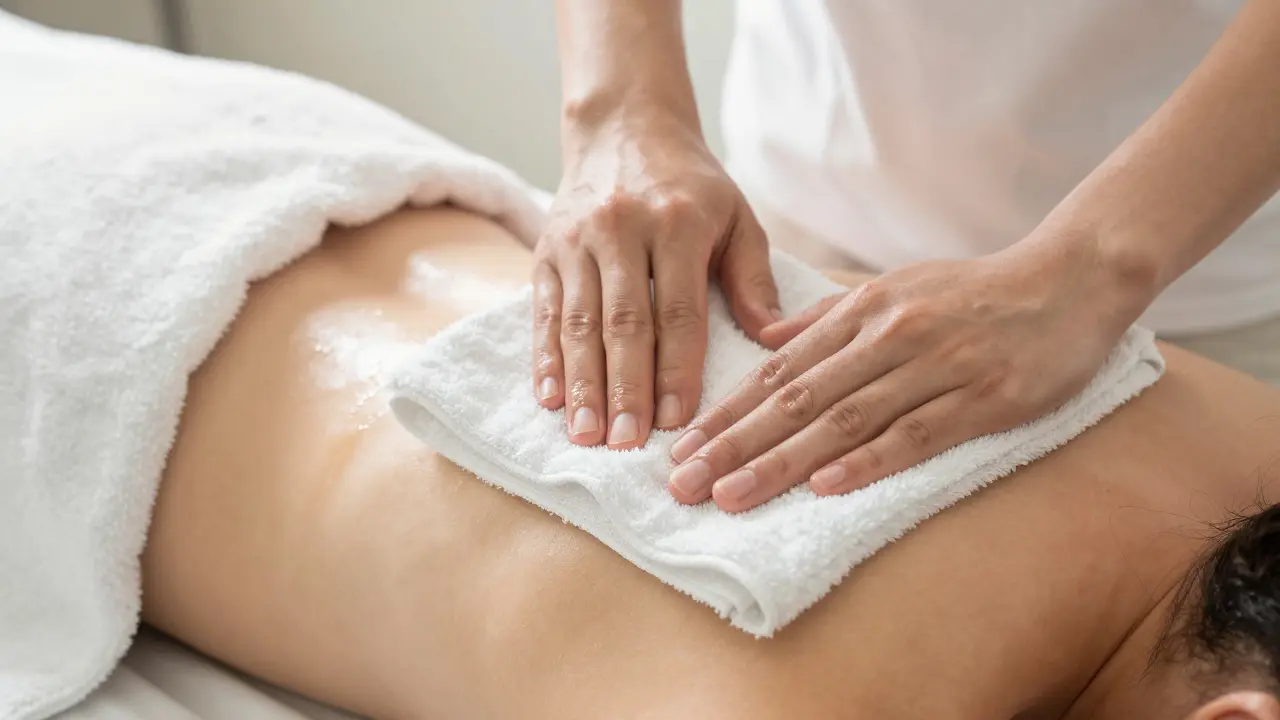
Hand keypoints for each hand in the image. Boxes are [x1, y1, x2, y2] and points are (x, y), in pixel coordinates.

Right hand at [532, 108, 779, 448]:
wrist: (624, 127)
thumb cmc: (691, 185)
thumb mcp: (737, 217)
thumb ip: (753, 278)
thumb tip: (773, 340)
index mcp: (676, 222)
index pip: (678, 310)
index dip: (677, 369)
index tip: (678, 421)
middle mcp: (621, 229)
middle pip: (623, 322)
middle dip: (624, 389)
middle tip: (626, 443)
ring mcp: (576, 240)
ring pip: (578, 322)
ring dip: (581, 384)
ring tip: (586, 435)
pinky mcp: (545, 250)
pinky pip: (543, 311)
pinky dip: (545, 358)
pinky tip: (550, 398)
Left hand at [666, 240, 1144, 511]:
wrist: (1070, 279)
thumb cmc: (974, 291)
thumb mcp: (894, 288)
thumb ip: (828, 317)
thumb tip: (766, 340)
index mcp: (862, 311)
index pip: (779, 370)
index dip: (728, 411)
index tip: (682, 448)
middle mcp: (888, 336)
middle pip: (797, 399)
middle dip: (733, 444)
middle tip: (684, 484)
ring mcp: (935, 366)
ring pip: (843, 420)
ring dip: (781, 461)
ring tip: (731, 496)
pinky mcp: (983, 397)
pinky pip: (915, 434)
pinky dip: (867, 461)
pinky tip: (823, 487)